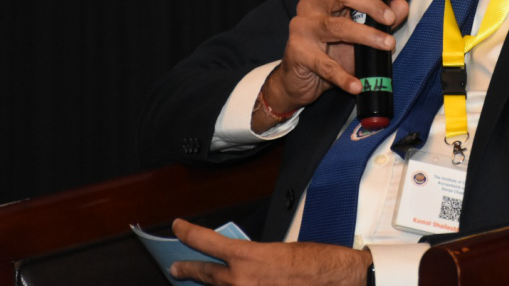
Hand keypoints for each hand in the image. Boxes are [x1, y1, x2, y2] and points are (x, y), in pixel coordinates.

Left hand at [169, 219, 371, 285]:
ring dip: (211, 283)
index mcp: (246, 258)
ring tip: (200, 279)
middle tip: (176, 268)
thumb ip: (251, 258)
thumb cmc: (311, 262)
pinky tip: (233, 284)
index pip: (205, 242)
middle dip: (187, 270)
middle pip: (203, 274)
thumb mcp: (276, 251)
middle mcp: (239, 281)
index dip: (188, 233)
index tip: (178, 227)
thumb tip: (239, 262)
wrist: (332, 281)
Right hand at [261, 0, 408, 120]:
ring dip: (365, 35)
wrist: (300, 81)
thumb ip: (381, 18)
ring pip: (335, 27)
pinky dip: (344, 76)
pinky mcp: (298, 53)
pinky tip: (358, 85)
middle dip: (369, 3)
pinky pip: (325, 65)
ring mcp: (302, 29)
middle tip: (389, 18)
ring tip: (387, 44)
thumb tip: (402, 6)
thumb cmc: (331, 51)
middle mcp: (311, 6)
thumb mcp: (359, 33)